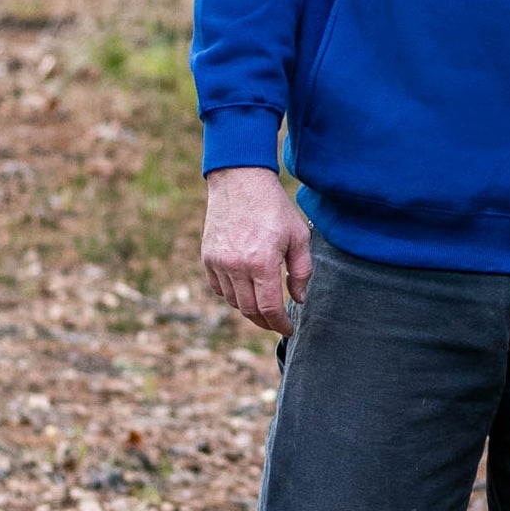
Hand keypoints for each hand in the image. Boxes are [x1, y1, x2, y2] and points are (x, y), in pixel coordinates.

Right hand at [202, 167, 311, 336]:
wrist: (240, 181)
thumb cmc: (274, 207)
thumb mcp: (299, 236)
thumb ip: (301, 271)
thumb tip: (298, 299)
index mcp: (261, 262)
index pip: (269, 308)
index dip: (280, 324)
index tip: (288, 329)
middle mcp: (236, 266)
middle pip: (249, 310)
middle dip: (265, 322)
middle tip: (277, 323)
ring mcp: (218, 262)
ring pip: (233, 301)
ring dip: (249, 310)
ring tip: (263, 308)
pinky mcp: (207, 257)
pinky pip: (218, 288)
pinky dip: (232, 296)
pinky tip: (244, 292)